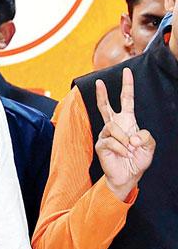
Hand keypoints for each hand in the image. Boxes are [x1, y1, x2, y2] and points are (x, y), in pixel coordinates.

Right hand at [94, 68, 154, 199]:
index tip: (126, 71)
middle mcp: (114, 126)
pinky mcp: (100, 145)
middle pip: (105, 106)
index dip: (127, 86)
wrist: (128, 176)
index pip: (126, 100)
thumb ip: (146, 136)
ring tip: (129, 149)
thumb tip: (131, 136)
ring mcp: (105, 135)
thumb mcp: (149, 146)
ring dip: (124, 139)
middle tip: (98, 82)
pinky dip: (121, 148)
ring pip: (113, 127)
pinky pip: (110, 141)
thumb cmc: (137, 160)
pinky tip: (124, 154)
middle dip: (102, 94)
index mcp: (127, 122)